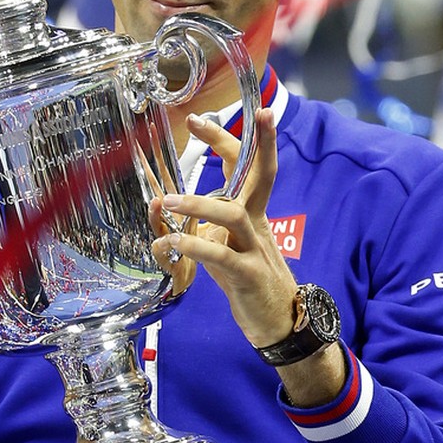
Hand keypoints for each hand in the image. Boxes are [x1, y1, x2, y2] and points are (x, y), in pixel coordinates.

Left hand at [150, 109, 347, 405]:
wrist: (281, 323)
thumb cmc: (248, 281)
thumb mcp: (222, 248)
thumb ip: (197, 227)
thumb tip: (161, 210)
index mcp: (253, 212)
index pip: (247, 166)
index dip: (228, 140)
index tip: (201, 119)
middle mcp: (257, 223)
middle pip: (258, 173)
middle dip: (238, 143)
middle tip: (203, 121)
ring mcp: (256, 248)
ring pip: (232, 214)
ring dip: (197, 204)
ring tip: (167, 202)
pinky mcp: (249, 276)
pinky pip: (222, 256)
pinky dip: (196, 246)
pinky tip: (174, 243)